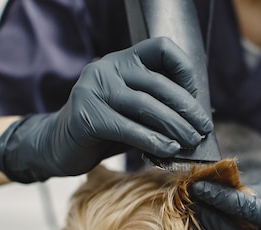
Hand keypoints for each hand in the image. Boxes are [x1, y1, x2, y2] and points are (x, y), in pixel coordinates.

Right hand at [0, 37, 212, 182]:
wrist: (58, 146)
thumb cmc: (104, 130)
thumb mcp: (133, 113)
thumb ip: (157, 109)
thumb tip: (198, 119)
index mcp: (122, 61)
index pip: (160, 48)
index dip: (184, 69)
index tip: (195, 96)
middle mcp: (107, 68)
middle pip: (158, 83)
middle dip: (186, 108)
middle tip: (203, 129)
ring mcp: (93, 89)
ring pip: (145, 105)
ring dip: (174, 126)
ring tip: (191, 142)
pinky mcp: (86, 115)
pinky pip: (128, 128)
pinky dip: (152, 141)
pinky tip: (169, 150)